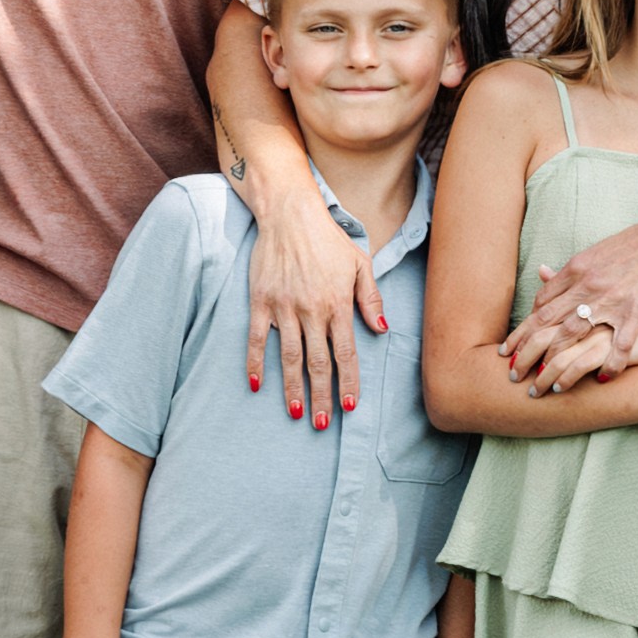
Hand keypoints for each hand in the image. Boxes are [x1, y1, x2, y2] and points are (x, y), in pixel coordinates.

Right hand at [243, 179, 383, 418]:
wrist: (289, 214)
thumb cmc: (328, 239)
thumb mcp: (359, 264)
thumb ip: (370, 299)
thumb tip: (382, 330)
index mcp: (337, 304)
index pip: (345, 353)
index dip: (348, 382)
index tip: (350, 407)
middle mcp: (310, 310)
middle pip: (317, 363)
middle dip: (322, 396)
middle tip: (323, 424)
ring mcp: (283, 307)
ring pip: (288, 357)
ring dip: (292, 388)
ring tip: (297, 412)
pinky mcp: (260, 301)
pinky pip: (256, 339)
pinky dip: (255, 363)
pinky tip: (257, 385)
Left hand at [508, 207, 637, 381]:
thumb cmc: (636, 246)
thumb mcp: (596, 253)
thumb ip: (568, 270)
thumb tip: (541, 273)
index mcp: (577, 270)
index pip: (541, 304)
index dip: (524, 329)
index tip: (512, 347)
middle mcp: (588, 286)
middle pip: (546, 324)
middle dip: (525, 351)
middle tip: (512, 372)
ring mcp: (611, 301)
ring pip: (572, 337)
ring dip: (555, 365)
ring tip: (545, 386)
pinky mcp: (636, 313)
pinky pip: (619, 347)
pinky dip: (610, 366)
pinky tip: (601, 381)